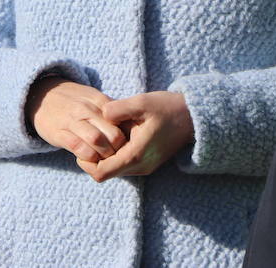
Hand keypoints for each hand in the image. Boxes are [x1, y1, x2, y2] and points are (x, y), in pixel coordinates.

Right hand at [26, 77, 125, 162]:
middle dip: (119, 150)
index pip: (122, 122)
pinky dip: (88, 157)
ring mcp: (71, 121)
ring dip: (105, 155)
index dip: (129, 138)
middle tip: (117, 156)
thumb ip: (111, 111)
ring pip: (97, 141)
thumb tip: (133, 127)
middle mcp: (85, 110)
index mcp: (97, 101)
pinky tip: (89, 158)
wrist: (39, 96)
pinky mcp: (58, 133)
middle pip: (113, 135)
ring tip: (104, 158)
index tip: (127, 145)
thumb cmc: (72, 101)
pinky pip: (79, 149)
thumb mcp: (92, 98)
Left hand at [77, 91, 193, 181]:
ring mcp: (143, 166)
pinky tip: (110, 134)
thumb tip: (101, 115)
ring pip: (111, 169)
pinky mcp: (145, 162)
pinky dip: (111, 153)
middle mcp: (139, 167)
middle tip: (87, 134)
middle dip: (91, 157)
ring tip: (99, 132)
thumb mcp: (140, 103)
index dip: (85, 160)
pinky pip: (120, 164)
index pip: (100, 173)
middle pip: (103, 172)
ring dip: (101, 154)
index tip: (81, 141)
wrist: (194, 117)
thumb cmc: (167, 108)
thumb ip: (117, 109)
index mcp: (136, 155)